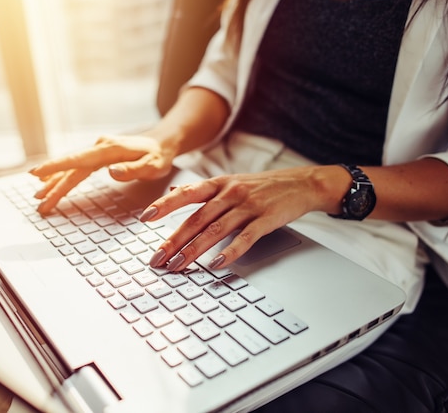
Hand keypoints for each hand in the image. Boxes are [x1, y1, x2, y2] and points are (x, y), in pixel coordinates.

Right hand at [29, 134, 175, 214]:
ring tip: (39, 196)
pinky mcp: (98, 155)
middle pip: (71, 167)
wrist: (162, 143)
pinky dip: (63, 175)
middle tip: (38, 200)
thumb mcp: (152, 165)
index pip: (78, 160)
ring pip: (71, 168)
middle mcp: (99, 147)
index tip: (38, 173)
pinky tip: (51, 181)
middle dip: (52, 184)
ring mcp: (97, 150)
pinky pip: (76, 167)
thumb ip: (132, 169)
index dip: (56, 166)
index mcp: (109, 149)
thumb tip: (111, 172)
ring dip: (54, 181)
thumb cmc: (158, 156)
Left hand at [142, 166, 342, 270]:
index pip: (186, 193)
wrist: (302, 183)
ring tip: (178, 267)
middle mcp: (230, 193)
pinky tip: (215, 264)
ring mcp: (248, 206)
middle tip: (157, 258)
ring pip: (215, 230)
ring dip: (193, 250)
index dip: (165, 204)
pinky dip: (229, 252)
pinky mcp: (266, 220)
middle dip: (174, 240)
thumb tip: (175, 190)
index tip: (145, 217)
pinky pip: (244, 238)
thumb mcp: (231, 181)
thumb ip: (203, 189)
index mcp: (219, 183)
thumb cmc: (263, 185)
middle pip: (196, 218)